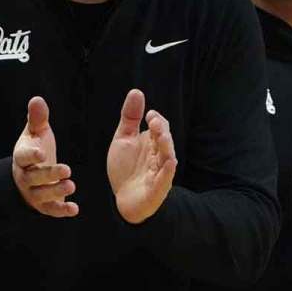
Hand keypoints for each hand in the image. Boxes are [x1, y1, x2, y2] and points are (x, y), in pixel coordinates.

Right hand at [12, 96, 77, 216]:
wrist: (26, 178)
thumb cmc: (34, 150)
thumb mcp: (35, 134)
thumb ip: (37, 119)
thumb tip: (37, 99)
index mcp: (22, 157)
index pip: (23, 156)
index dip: (31, 155)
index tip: (41, 153)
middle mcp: (26, 177)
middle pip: (35, 177)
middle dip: (50, 174)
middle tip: (67, 169)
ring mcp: (34, 193)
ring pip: (43, 194)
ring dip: (56, 191)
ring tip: (71, 185)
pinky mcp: (44, 206)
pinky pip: (51, 210)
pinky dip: (62, 211)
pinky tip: (74, 209)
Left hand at [106, 89, 176, 223]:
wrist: (123, 199)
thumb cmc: (126, 168)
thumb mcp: (123, 139)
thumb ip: (130, 117)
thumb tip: (136, 91)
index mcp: (152, 142)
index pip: (160, 126)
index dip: (157, 120)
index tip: (149, 115)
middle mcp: (159, 155)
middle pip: (165, 140)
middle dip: (160, 131)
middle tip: (153, 122)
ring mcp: (160, 172)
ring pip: (167, 157)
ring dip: (165, 147)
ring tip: (161, 137)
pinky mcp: (158, 188)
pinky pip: (165, 179)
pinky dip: (167, 171)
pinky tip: (169, 162)